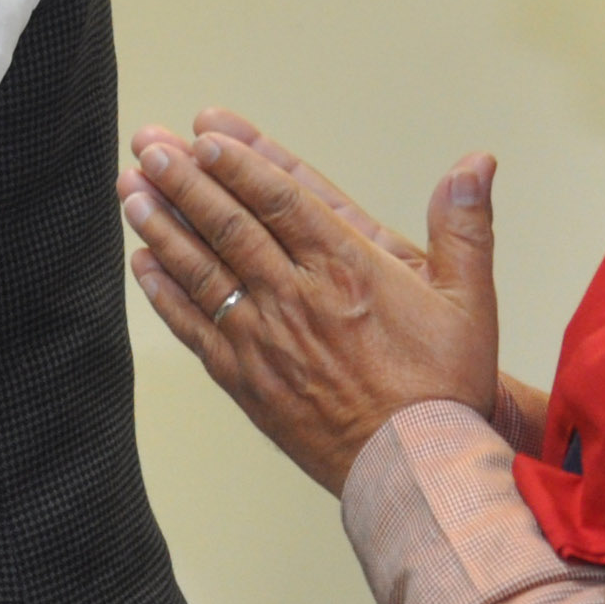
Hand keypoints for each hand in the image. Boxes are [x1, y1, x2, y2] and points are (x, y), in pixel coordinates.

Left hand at [120, 113, 501, 492]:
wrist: (413, 467)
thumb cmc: (444, 388)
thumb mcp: (470, 300)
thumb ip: (465, 224)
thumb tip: (475, 162)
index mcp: (345, 268)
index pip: (280, 199)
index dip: (238, 164)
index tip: (204, 136)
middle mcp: (295, 296)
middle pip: (227, 225)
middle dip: (183, 180)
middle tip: (149, 147)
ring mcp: (263, 337)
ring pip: (199, 268)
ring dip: (160, 225)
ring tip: (129, 190)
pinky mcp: (243, 378)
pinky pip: (192, 325)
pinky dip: (162, 291)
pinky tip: (142, 263)